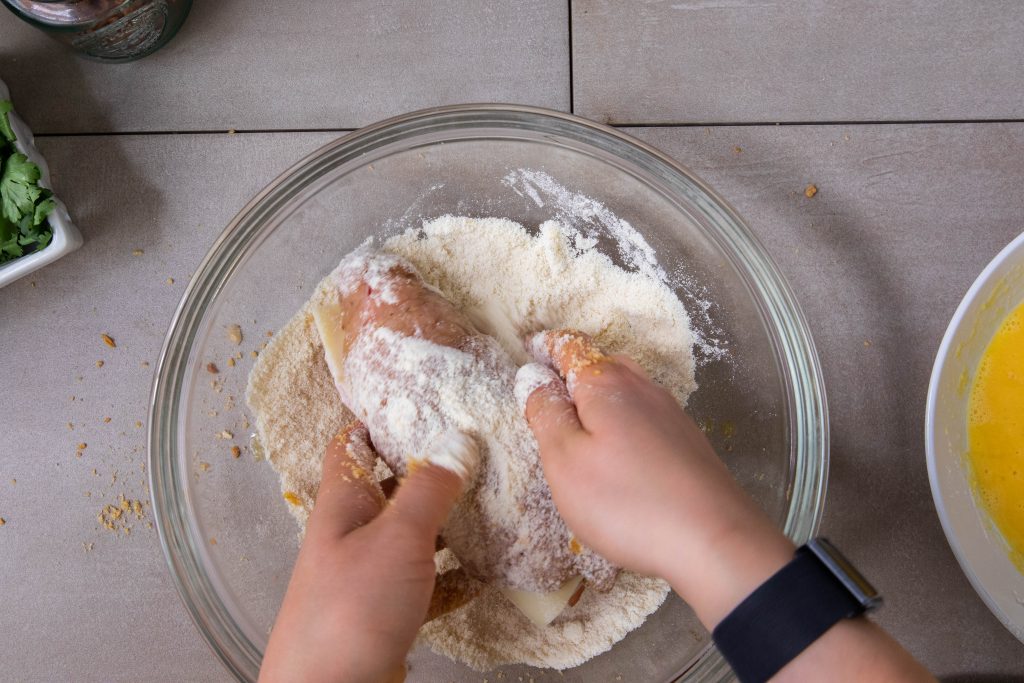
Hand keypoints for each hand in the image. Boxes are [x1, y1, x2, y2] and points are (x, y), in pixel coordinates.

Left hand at [259, 422, 472, 682]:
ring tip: (490, 510)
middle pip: (389, 491)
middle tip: (475, 457)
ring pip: (411, 539)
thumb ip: (427, 488)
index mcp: (342, 505)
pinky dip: (453, 579)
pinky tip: (483, 575)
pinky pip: (425, 587)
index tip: (421, 401)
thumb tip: (456, 440)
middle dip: (430, 474)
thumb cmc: (350, 611)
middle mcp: (350, 537)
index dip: (380, 419)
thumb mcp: (396, 537)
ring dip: (447, 527)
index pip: (352, 445)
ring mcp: (366, 579)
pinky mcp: (384, 617)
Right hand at [516, 330, 794, 625]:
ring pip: (628, 392)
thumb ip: (546, 413)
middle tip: (549, 389)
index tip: (529, 350)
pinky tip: (619, 454)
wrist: (715, 541)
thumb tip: (533, 378)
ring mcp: (671, 415)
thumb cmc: (628, 501)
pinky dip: (624, 424)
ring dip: (601, 399)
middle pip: (603, 364)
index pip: (570, 346)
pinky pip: (646, 419)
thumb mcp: (565, 459)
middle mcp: (643, 388)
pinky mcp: (688, 444)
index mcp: (607, 383)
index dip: (546, 347)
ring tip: (579, 423)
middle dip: (574, 370)